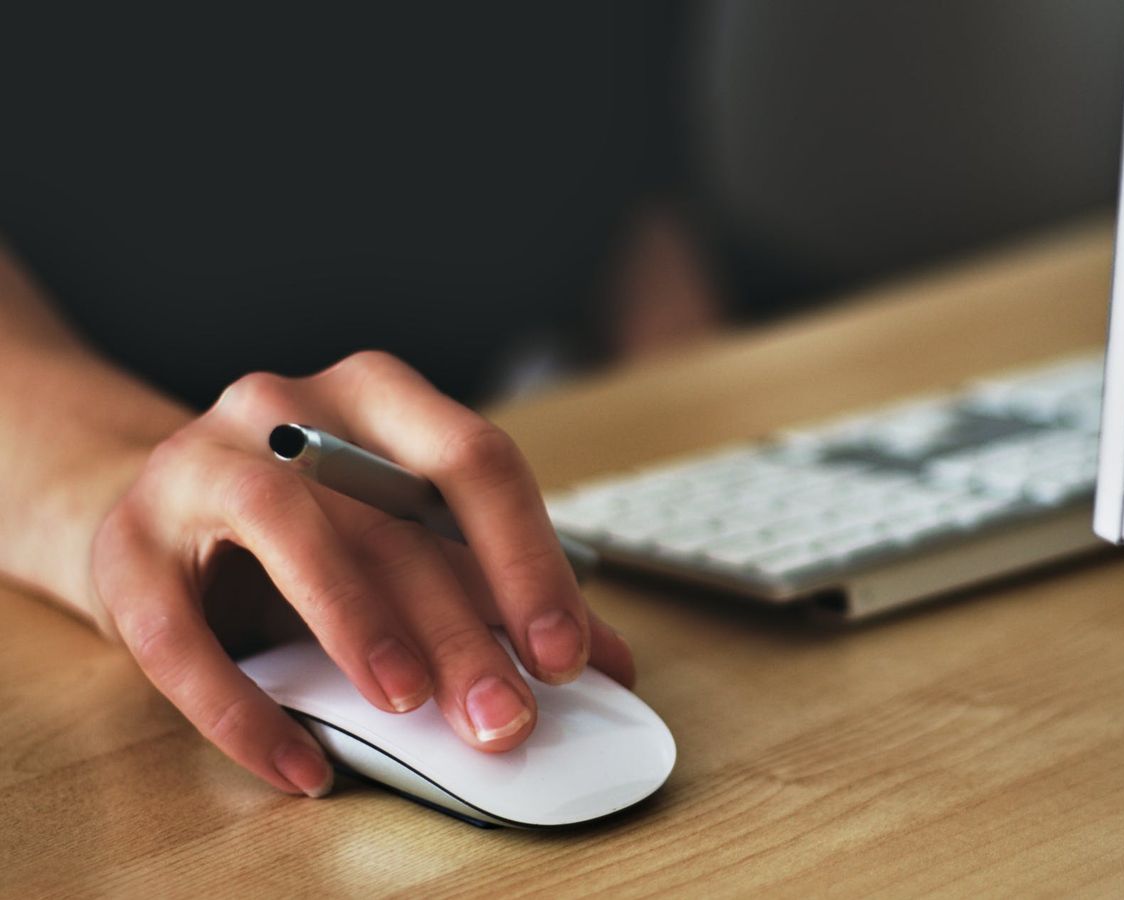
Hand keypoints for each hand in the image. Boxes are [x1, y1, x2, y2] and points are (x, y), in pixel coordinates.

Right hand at [90, 351, 633, 796]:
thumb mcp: (407, 540)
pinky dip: (244, 709)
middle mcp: (288, 408)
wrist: (157, 514)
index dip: (527, 560)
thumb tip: (608, 663)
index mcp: (379, 398)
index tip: (566, 654)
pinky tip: (301, 766)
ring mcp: (197, 465)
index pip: (474, 460)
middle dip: (460, 627)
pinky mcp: (125, 546)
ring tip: (408, 705)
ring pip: (286, 530)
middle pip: (391, 514)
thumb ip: (499, 590)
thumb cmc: (310, 527)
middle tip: (504, 716)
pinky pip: (178, 634)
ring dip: (357, 623)